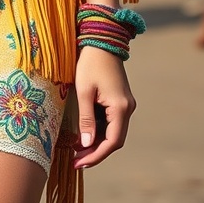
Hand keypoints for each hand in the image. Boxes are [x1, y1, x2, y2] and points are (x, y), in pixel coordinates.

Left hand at [73, 45, 135, 168]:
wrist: (102, 40)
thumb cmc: (90, 63)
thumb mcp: (84, 91)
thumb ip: (85, 119)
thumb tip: (86, 145)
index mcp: (121, 108)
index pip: (112, 142)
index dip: (96, 155)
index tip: (79, 163)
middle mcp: (127, 108)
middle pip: (114, 139)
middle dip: (95, 151)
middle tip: (76, 159)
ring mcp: (125, 104)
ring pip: (112, 131)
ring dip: (96, 141)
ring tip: (76, 149)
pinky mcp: (120, 100)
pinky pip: (111, 121)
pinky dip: (99, 130)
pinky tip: (84, 133)